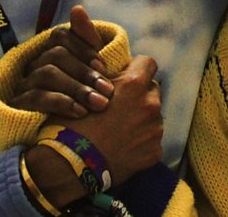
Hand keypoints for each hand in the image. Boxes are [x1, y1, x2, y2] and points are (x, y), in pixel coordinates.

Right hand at [8, 6, 113, 117]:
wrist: (63, 145)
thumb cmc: (82, 105)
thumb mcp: (90, 76)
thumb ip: (89, 44)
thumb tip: (77, 9)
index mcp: (51, 54)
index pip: (61, 36)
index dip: (83, 48)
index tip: (103, 67)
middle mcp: (34, 65)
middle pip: (55, 55)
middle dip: (84, 72)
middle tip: (108, 91)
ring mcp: (24, 85)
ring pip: (47, 74)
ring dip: (76, 88)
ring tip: (99, 104)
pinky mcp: (18, 106)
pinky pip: (35, 97)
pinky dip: (61, 103)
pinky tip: (80, 113)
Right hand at [52, 54, 163, 186]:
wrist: (72, 163)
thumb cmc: (74, 123)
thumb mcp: (85, 89)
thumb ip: (106, 77)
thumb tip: (114, 72)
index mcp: (134, 84)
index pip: (148, 63)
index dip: (137, 68)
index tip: (127, 76)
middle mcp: (150, 104)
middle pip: (152, 90)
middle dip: (140, 95)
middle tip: (121, 106)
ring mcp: (155, 129)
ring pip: (154, 116)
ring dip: (142, 118)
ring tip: (120, 130)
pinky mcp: (155, 151)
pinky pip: (152, 140)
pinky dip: (142, 142)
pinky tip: (124, 147)